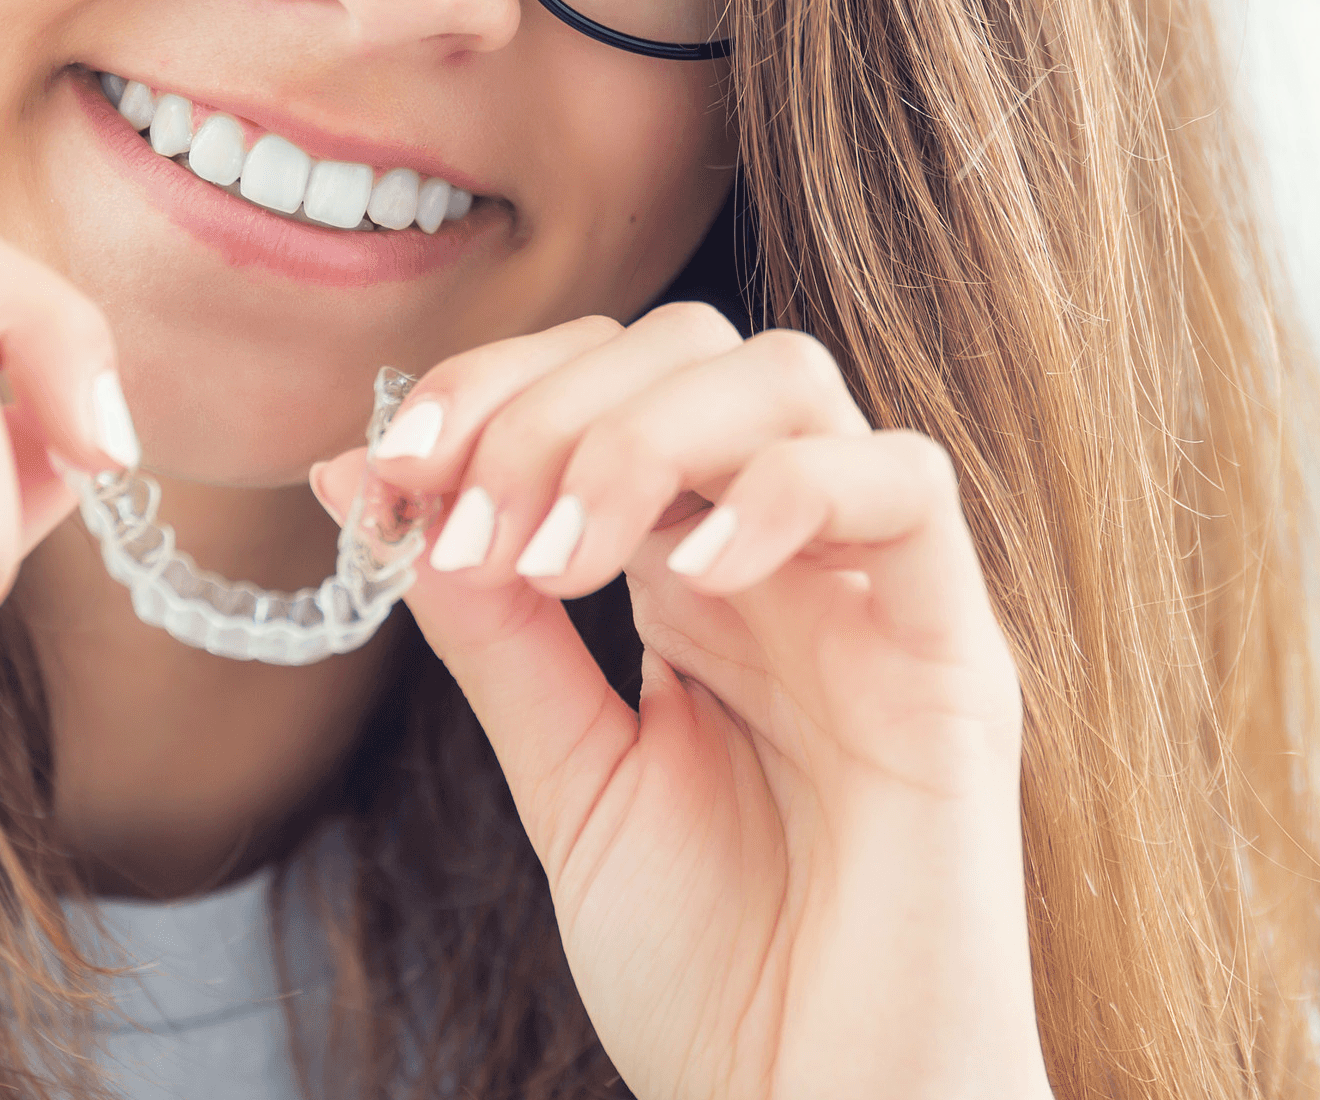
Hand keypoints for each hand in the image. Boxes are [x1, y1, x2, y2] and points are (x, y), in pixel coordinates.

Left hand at [311, 307, 1049, 1099]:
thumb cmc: (716, 971)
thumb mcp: (564, 774)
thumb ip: (487, 625)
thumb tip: (362, 475)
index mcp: (694, 571)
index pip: (604, 378)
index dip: (492, 389)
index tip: (388, 471)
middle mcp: (786, 557)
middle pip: (688, 348)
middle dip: (548, 403)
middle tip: (468, 519)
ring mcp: (876, 596)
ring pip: (789, 381)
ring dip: (640, 436)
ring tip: (554, 560)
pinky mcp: (957, 657)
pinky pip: (905, 489)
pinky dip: (784, 491)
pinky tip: (685, 578)